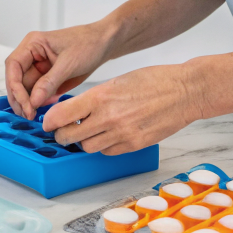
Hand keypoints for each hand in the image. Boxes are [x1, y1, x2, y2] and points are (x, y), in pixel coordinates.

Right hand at [4, 23, 114, 119]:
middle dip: (20, 98)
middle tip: (29, 115)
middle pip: (16, 79)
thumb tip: (32, 101)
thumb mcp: (68, 64)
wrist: (104, 44)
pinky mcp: (47, 77)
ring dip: (28, 103)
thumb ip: (49, 83)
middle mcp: (31, 55)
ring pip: (26, 88)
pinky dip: (39, 102)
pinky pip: (38, 92)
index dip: (15, 87)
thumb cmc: (88, 44)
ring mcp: (39, 67)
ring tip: (35, 116)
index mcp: (32, 44)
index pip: (13, 66)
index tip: (26, 105)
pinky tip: (46, 107)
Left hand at [41, 63, 201, 154]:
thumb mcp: (118, 81)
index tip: (47, 122)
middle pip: (70, 136)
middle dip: (62, 134)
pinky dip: (103, 146)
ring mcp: (122, 134)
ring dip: (82, 141)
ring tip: (86, 132)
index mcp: (101, 96)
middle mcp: (108, 117)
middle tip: (61, 130)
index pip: (61, 115)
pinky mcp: (134, 145)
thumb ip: (95, 97)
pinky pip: (108, 152)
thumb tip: (75, 109)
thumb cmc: (154, 80)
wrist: (185, 92)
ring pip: (87, 147)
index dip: (49, 121)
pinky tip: (107, 135)